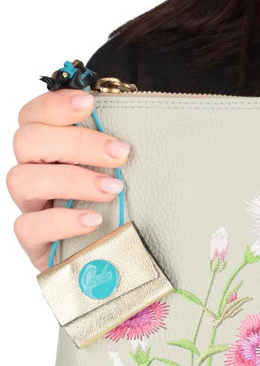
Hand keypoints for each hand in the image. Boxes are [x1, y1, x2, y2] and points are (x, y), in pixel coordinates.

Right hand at [8, 90, 130, 271]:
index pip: (34, 115)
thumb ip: (116, 148)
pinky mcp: (33, 243)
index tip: (90, 104)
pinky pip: (28, 226)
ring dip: (71, 180)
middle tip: (120, 154)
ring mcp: (30, 208)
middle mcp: (33, 173)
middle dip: (76, 143)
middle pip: (27, 141)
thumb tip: (131, 125)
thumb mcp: (125, 173)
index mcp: (49, 149)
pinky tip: (92, 221)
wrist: (123, 262)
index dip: (56, 105)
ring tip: (113, 190)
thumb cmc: (124, 207)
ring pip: (21, 180)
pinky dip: (61, 220)